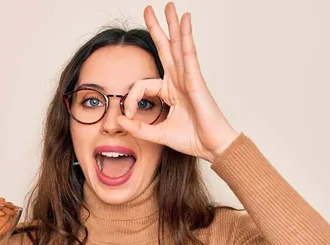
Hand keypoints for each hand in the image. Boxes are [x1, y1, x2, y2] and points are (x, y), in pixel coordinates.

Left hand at [116, 2, 240, 163]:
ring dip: (173, 25)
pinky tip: (185, 20)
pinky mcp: (196, 79)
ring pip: (178, 45)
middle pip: (166, 48)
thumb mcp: (157, 133)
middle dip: (158, 28)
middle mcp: (178, 80)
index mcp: (170, 91)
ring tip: (169, 6)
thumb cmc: (192, 138)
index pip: (142, 85)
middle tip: (149, 9)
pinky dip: (186, 36)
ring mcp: (188, 78)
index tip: (128, 116)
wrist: (211, 146)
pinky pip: (189, 54)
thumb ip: (138, 128)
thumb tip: (118, 121)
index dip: (131, 99)